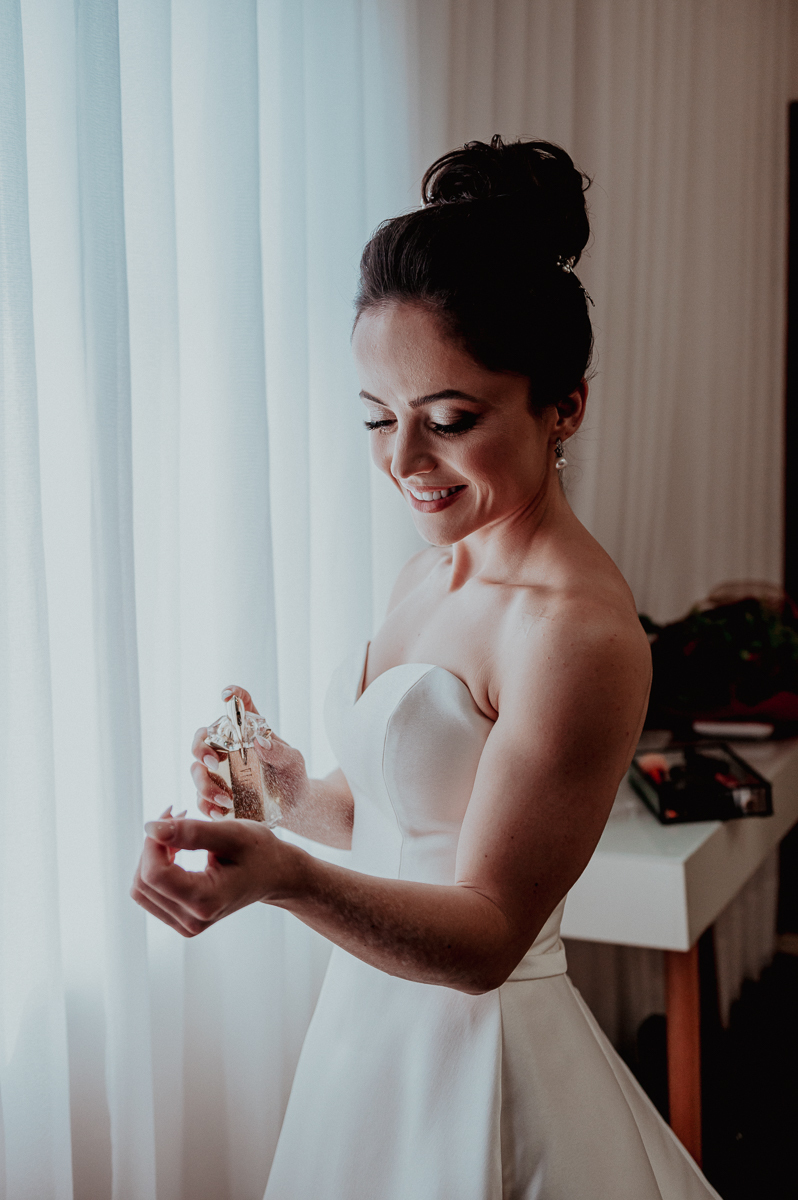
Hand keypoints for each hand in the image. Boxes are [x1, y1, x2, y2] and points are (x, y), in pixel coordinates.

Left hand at [130, 812, 297, 936]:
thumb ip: (191, 832)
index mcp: (206, 901)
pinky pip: (150, 894)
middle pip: (143, 882)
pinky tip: (177, 851)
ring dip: (152, 856)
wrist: (275, 875)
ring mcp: (186, 925)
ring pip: (141, 889)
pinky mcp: (181, 921)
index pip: (154, 874)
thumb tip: (150, 828)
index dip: (153, 841)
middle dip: (152, 845)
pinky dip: (157, 868)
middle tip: (176, 817)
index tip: (172, 813)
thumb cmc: (259, 852)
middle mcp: (193, 920)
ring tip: (177, 833)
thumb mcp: (231, 834)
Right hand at [191, 685, 310, 821]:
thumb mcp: (292, 762)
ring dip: (205, 784)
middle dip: (199, 748)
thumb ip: (279, 751)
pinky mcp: (216, 796)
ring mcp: (219, 773)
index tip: (227, 694)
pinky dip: (206, 806)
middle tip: (212, 762)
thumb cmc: (292, 777)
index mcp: (247, 732)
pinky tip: (221, 812)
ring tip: (227, 799)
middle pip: (201, 739)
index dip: (232, 695)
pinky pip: (200, 800)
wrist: (294, 807)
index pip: (238, 705)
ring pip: (196, 771)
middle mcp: (228, 749)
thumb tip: (260, 742)